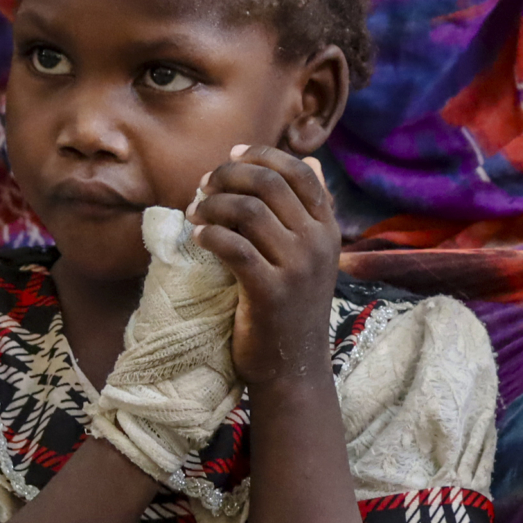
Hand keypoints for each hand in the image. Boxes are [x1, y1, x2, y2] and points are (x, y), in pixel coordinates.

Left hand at [188, 146, 339, 390]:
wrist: (294, 368)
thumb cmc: (293, 307)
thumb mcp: (311, 256)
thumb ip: (308, 211)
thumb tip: (310, 160)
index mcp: (327, 229)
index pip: (300, 172)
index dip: (263, 155)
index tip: (232, 155)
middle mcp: (318, 243)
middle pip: (269, 185)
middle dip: (229, 176)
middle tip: (204, 185)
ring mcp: (297, 268)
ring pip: (248, 211)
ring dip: (212, 205)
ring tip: (194, 212)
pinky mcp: (271, 291)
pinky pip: (234, 247)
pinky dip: (210, 235)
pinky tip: (197, 237)